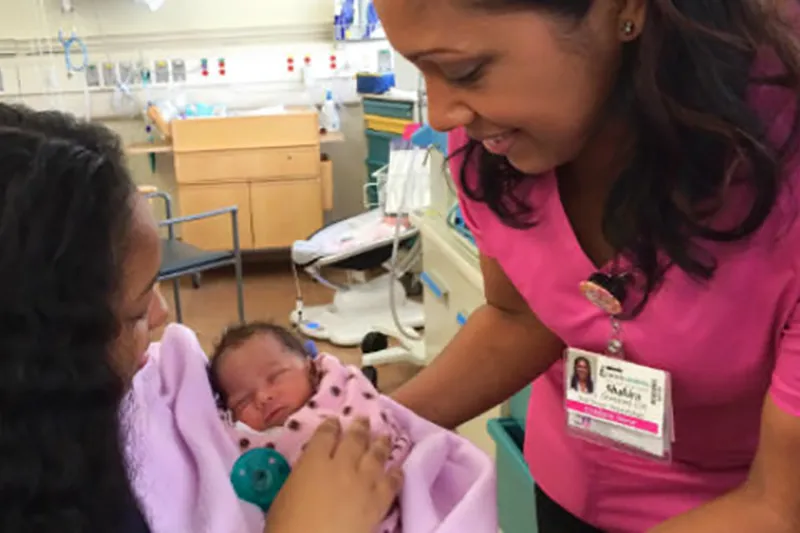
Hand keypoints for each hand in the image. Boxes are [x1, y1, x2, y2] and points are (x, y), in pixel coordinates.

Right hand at [265, 417, 402, 532]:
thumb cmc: (288, 525)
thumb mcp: (285, 495)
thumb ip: (301, 476)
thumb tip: (309, 471)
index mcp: (314, 462)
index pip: (325, 435)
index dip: (331, 425)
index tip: (335, 421)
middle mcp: (342, 466)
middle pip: (354, 440)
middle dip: (359, 427)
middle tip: (364, 419)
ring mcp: (363, 482)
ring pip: (376, 456)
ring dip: (381, 444)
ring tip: (385, 436)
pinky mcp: (378, 502)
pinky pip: (391, 483)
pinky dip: (396, 474)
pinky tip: (399, 469)